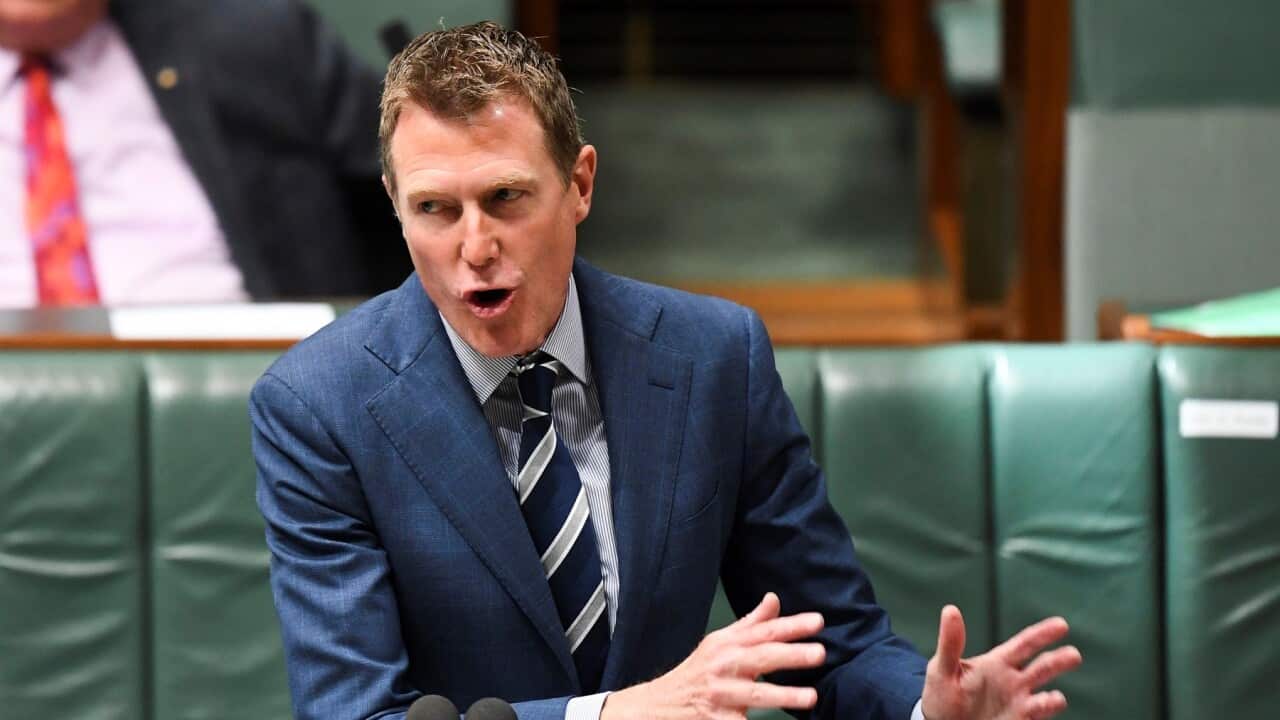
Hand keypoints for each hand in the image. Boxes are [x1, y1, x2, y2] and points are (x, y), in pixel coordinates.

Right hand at [601, 592, 825, 719]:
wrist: (656, 707)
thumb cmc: (697, 674)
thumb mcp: (719, 644)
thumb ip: (750, 624)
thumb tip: (774, 599)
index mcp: (726, 644)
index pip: (763, 631)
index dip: (791, 625)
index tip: (818, 622)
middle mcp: (722, 666)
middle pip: (761, 658)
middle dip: (791, 655)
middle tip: (820, 653)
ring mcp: (719, 696)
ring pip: (755, 695)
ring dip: (783, 695)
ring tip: (811, 697)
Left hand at [922, 605, 1082, 719]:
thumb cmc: (942, 694)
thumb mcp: (942, 668)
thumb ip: (950, 643)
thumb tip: (950, 610)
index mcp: (998, 663)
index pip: (1025, 644)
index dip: (1043, 634)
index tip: (1062, 624)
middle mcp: (1013, 683)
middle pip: (1042, 669)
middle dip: (1058, 662)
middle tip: (1074, 655)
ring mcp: (1017, 705)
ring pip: (1043, 700)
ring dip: (1052, 700)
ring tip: (1056, 699)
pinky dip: (1041, 716)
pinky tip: (1041, 710)